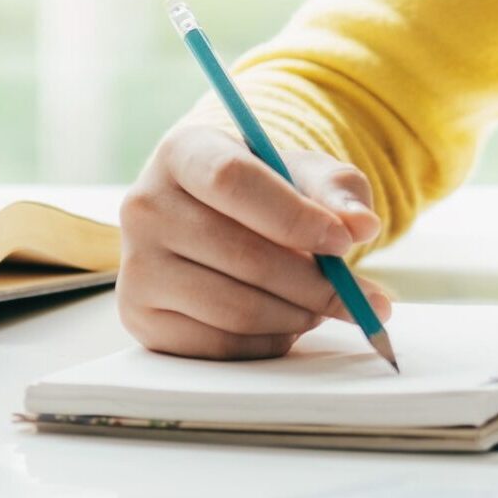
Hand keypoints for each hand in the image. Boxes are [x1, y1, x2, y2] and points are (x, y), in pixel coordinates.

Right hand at [118, 125, 391, 360]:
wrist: (212, 221)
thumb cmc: (263, 195)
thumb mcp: (303, 174)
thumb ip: (337, 191)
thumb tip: (362, 225)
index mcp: (182, 153)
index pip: (233, 181)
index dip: (294, 217)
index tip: (345, 242)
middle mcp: (145, 206)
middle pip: (241, 255)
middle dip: (314, 284)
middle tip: (360, 297)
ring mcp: (136, 267)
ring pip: (235, 309)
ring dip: (297, 316)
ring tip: (324, 306)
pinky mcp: (141, 318)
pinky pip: (220, 345)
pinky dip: (269, 341)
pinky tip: (287, 323)